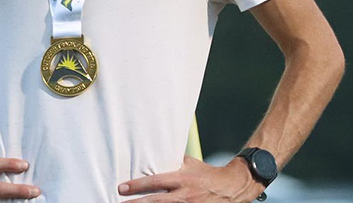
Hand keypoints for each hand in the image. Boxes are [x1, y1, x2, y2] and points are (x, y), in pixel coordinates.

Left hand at [117, 155, 264, 202]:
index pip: (155, 182)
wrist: (230, 187)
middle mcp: (184, 195)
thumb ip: (172, 161)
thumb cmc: (206, 173)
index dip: (137, 185)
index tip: (122, 188)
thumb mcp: (189, 163)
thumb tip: (154, 154)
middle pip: (154, 202)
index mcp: (181, 178)